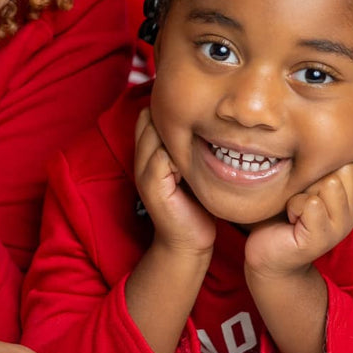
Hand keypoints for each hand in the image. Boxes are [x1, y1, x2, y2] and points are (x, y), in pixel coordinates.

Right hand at [134, 108, 214, 257]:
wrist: (189, 243)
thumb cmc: (196, 204)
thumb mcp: (192, 169)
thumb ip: (190, 146)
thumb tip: (211, 119)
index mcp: (149, 151)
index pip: (149, 114)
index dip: (169, 108)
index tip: (195, 109)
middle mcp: (141, 158)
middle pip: (148, 118)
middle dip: (173, 115)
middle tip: (200, 119)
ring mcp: (143, 172)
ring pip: (154, 133)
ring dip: (177, 133)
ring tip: (200, 140)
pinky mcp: (151, 185)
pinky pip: (161, 156)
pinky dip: (179, 155)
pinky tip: (195, 163)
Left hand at [243, 160, 352, 279]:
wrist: (268, 254)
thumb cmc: (284, 215)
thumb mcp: (306, 187)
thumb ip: (324, 171)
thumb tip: (331, 146)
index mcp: (350, 200)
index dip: (325, 167)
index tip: (311, 185)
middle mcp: (350, 214)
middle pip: (341, 171)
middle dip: (313, 179)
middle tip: (301, 199)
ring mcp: (338, 228)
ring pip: (330, 185)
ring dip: (303, 193)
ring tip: (295, 209)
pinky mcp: (321, 239)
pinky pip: (311, 203)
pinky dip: (294, 206)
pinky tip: (290, 220)